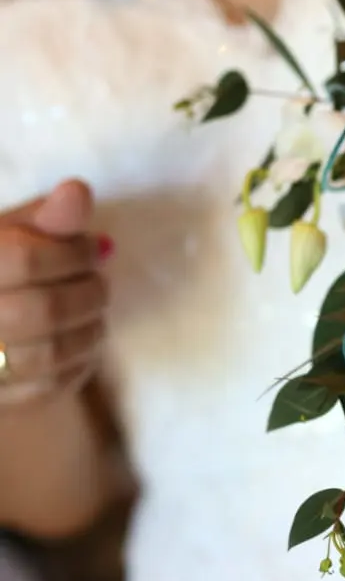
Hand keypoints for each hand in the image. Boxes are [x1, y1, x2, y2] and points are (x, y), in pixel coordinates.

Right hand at [0, 181, 110, 407]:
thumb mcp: (9, 235)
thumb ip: (45, 218)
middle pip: (43, 310)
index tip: (95, 249)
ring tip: (94, 311)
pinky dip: (78, 363)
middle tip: (99, 283)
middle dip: (87, 294)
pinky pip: (48, 389)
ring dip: (89, 331)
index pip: (25, 259)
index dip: (73, 253)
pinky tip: (80, 342)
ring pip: (49, 355)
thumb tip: (78, 192)